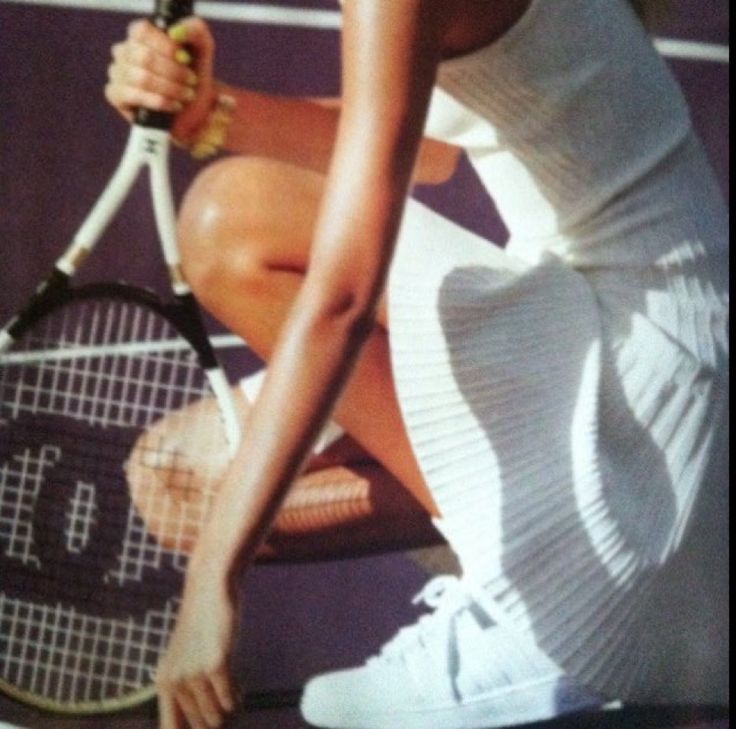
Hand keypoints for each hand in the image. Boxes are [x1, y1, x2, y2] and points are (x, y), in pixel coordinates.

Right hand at [105, 16, 217, 143]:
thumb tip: (175, 32)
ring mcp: (117, 72)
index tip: (186, 59)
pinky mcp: (116, 95)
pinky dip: (161, 102)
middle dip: (174, 72)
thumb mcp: (201, 50)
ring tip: (187, 95)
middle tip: (192, 81)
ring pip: (141, 78)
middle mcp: (124, 51)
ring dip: (171, 89)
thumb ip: (196, 30)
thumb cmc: (193, 76)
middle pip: (144, 57)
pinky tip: (175, 105)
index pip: (142, 31)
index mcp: (140, 35)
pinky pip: (135, 96)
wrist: (193, 110)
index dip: (166, 46)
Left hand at [156, 569, 237, 727]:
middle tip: (226, 701)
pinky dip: (236, 697)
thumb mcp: (185, 660)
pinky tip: (238, 684)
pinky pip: (230, 701)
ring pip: (216, 717)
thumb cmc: (202, 626)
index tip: (208, 725)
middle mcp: (175, 683)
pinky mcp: (216, 664)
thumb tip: (207, 724)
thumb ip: (187, 690)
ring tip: (231, 691)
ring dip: (228, 708)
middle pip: (200, 725)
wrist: (210, 589)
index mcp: (164, 684)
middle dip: (217, 718)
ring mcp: (195, 674)